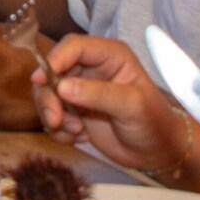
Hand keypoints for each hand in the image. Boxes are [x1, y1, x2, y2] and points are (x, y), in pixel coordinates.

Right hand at [33, 35, 189, 170]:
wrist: (156, 153)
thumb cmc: (154, 122)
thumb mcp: (132, 105)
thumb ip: (98, 94)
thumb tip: (62, 87)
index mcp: (109, 56)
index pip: (74, 46)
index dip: (56, 59)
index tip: (43, 80)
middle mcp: (90, 69)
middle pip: (53, 71)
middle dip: (49, 96)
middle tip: (55, 119)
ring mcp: (79, 91)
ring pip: (47, 94)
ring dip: (53, 115)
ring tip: (76, 131)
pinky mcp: (73, 111)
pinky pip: (51, 115)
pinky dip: (58, 129)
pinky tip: (78, 137)